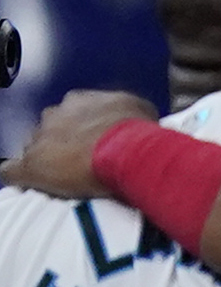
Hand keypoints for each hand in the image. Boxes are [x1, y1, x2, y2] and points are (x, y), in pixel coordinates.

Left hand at [2, 89, 155, 200]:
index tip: (95, 142)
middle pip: (49, 129)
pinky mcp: (29, 167)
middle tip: (81, 160)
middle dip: (60, 143)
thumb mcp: (141, 110)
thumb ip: (128, 111)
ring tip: (62, 177)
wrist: (125, 152)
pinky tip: (28, 185)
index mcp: (78, 101)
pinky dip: (19, 177)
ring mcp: (38, 140)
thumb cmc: (136, 132)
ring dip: (45, 160)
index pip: (72, 113)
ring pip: (33, 148)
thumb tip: (133, 117)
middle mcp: (54, 116)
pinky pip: (11, 171)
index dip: (82, 129)